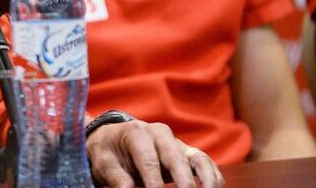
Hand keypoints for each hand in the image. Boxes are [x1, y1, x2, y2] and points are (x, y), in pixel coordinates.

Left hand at [86, 120, 223, 187]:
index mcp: (137, 133)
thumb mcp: (103, 162)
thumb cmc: (106, 152)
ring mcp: (176, 142)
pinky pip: (204, 163)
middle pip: (177, 158)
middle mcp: (160, 133)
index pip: (149, 161)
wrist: (112, 139)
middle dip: (184, 183)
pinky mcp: (186, 152)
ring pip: (199, 159)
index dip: (153, 184)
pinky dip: (212, 178)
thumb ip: (117, 178)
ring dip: (207, 180)